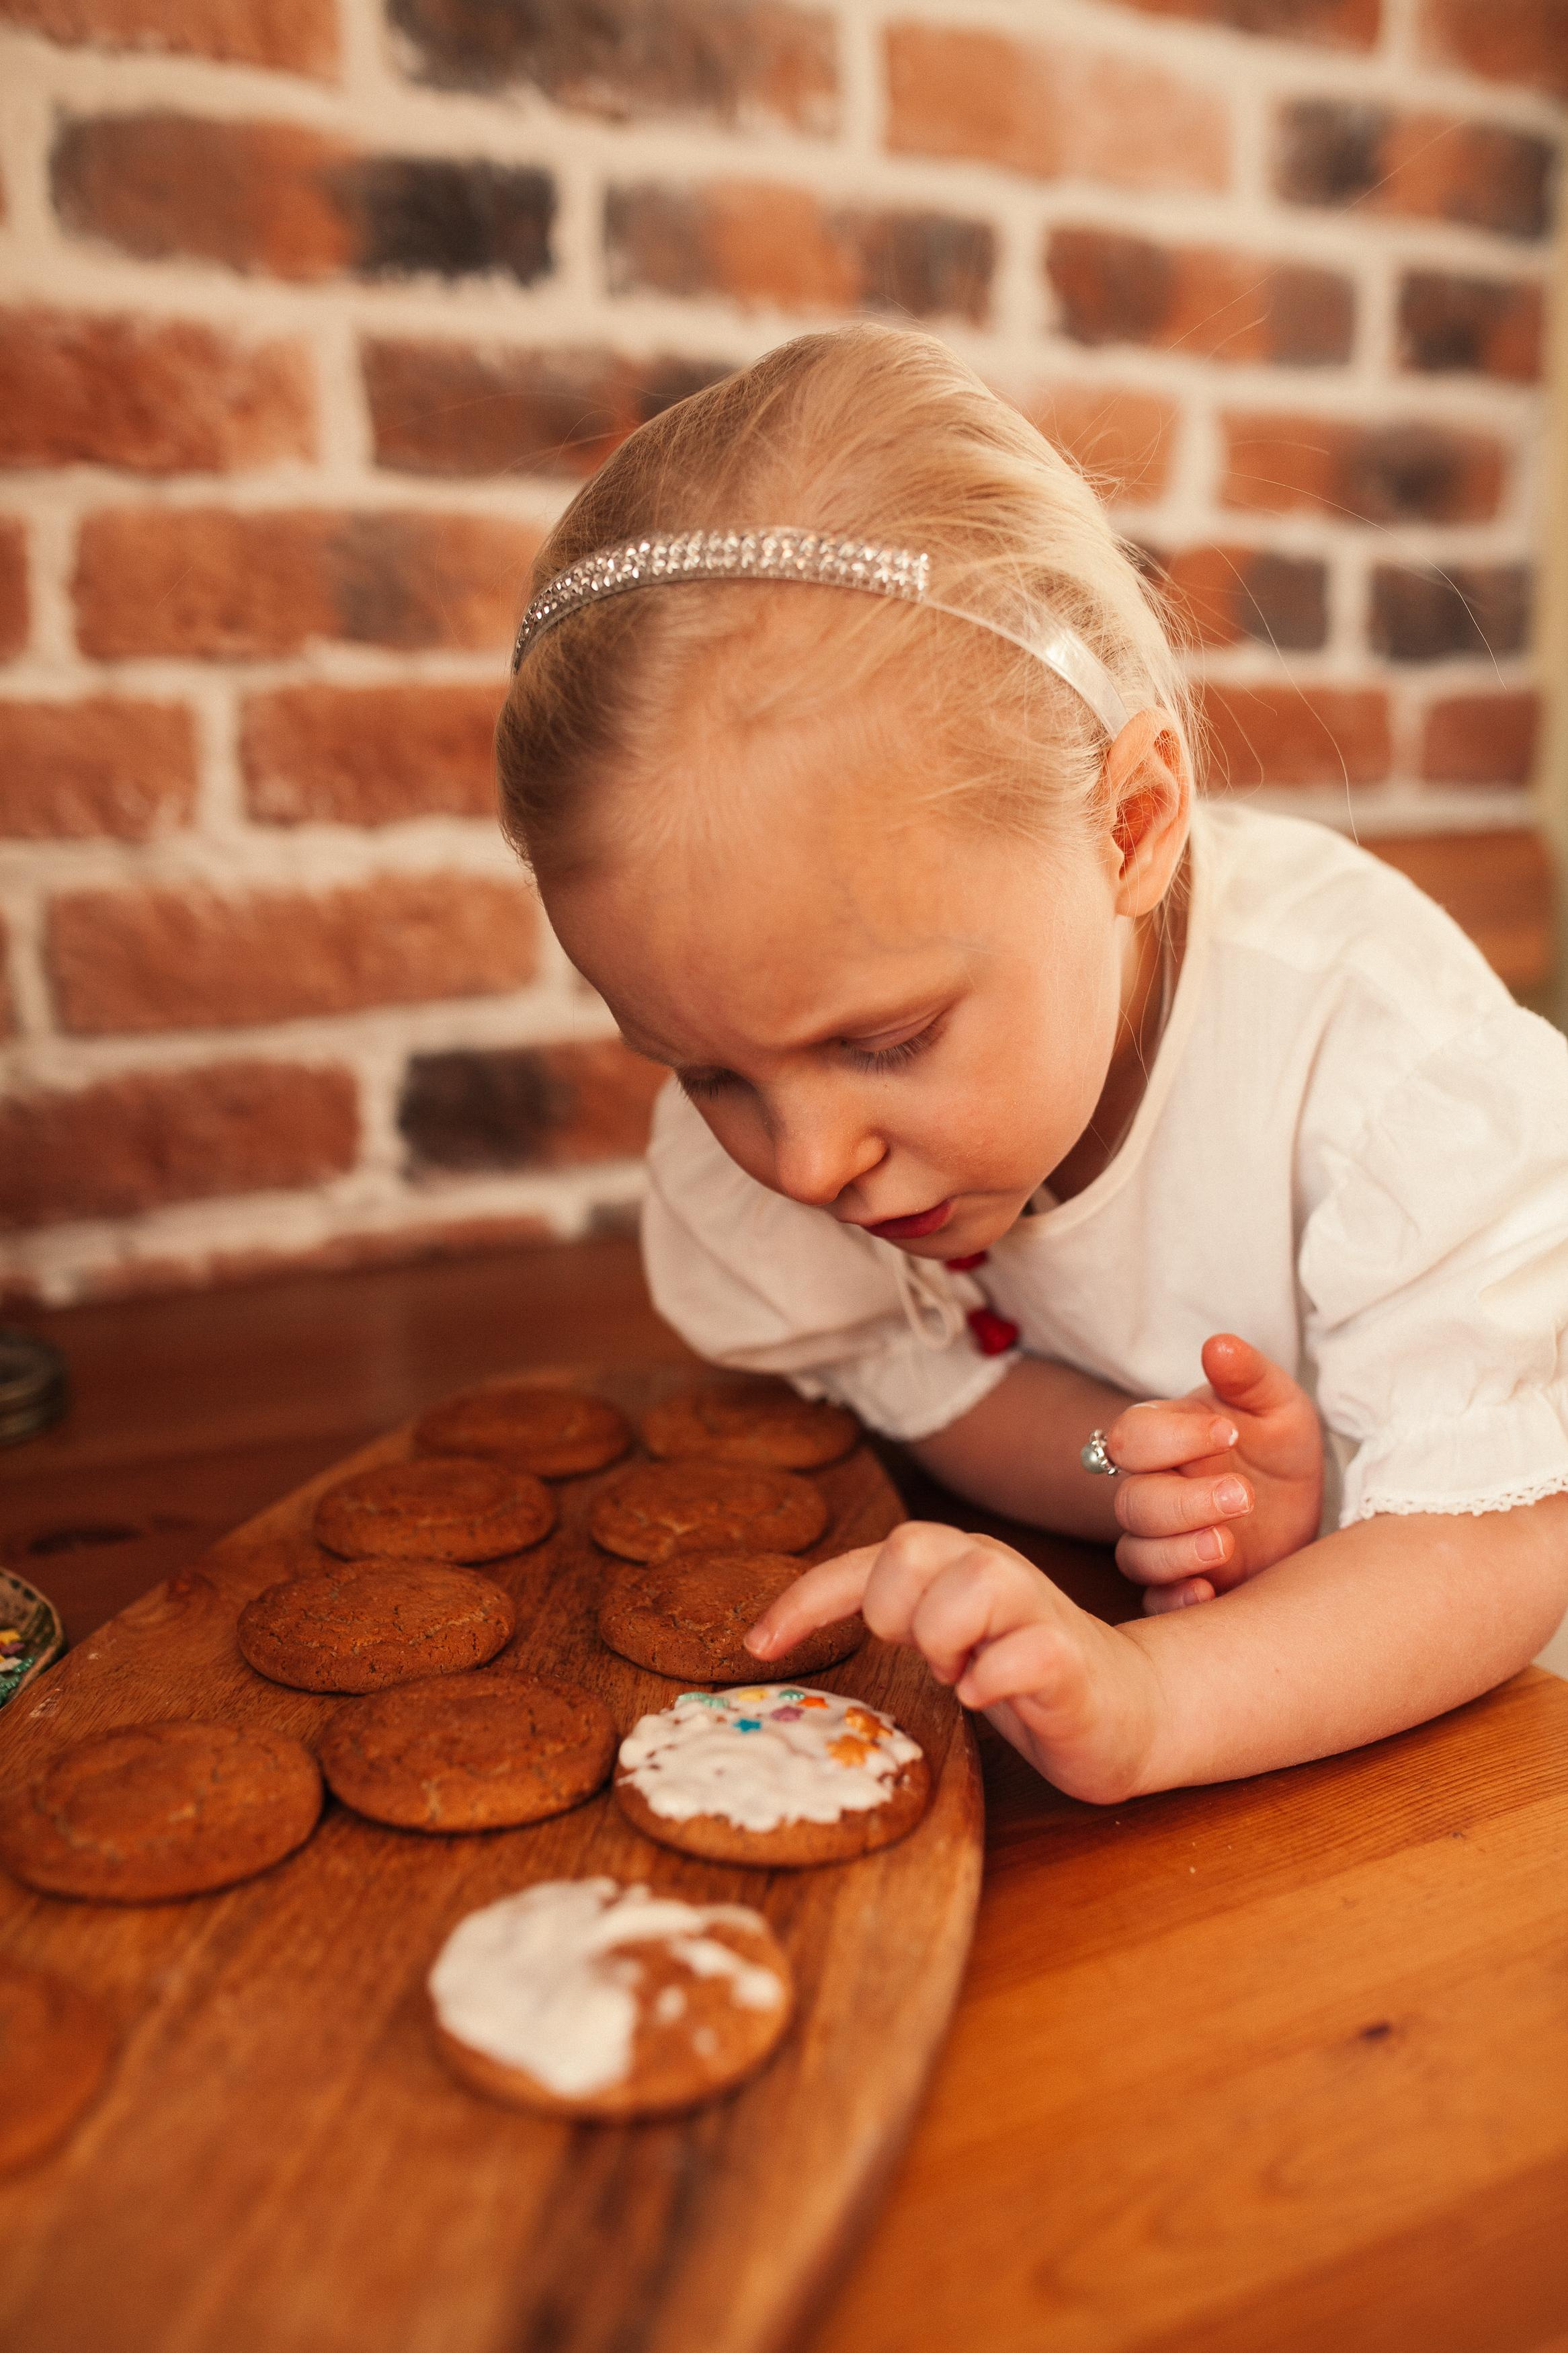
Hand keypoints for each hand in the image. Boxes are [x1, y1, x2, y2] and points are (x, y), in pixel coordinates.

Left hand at [745, 1522, 1161, 1803]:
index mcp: (953, 1562)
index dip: (803, 1600)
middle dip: (893, 1611)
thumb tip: (791, 1629)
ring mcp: (1036, 1605)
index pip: (862, 1561)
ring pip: (969, 1585)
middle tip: (922, 1657)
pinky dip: (991, 1682)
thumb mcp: (941, 1638)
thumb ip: (893, 1615)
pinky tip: (992, 1697)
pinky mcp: (1068, 1655)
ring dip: (946, 1643)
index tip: (758, 1646)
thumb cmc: (1018, 1673)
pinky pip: (1017, 1654)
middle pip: (910, 1546)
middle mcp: (991, 1567)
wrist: (1122, 1710)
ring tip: (962, 1675)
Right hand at [1104, 1333, 1322, 1614]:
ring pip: (1137, 1554)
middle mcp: (1152, 1492)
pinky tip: (1206, 1592)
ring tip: (1225, 1545)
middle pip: (1133, 1502)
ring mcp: (1161, 1544)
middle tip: (1243, 1495)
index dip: (1173, 1438)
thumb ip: (1248, 1376)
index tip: (1232, 1433)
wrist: (1301, 1511)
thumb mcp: (1279, 1406)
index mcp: (1164, 1441)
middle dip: (1184, 1501)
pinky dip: (1174, 1601)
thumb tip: (1218, 1344)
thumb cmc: (1278, 1449)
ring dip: (1176, 1552)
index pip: (1133, 1437)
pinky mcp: (1180, 1587)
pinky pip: (1155, 1603)